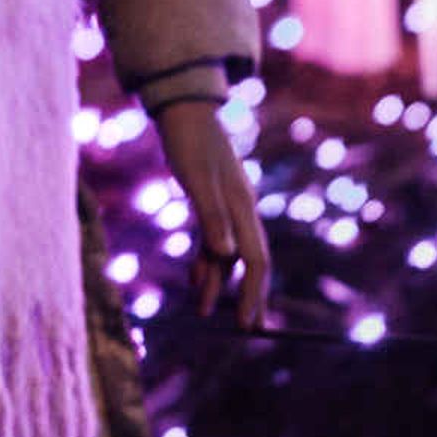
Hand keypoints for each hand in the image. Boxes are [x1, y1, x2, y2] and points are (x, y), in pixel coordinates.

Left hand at [153, 96, 270, 329]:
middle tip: (246, 328)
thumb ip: (211, 217)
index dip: (253, 293)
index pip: (255, 259)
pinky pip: (212, 238)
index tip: (248, 324)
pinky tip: (194, 278)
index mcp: (242, 205)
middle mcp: (240, 208)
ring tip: (203, 311)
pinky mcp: (211, 199)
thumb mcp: (196, 179)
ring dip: (217, 280)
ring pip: (226, 252)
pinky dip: (204, 259)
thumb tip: (226, 256)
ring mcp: (227, 204)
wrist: (182, 107)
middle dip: (248, 294)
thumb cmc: (188, 140)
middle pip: (249, 260)